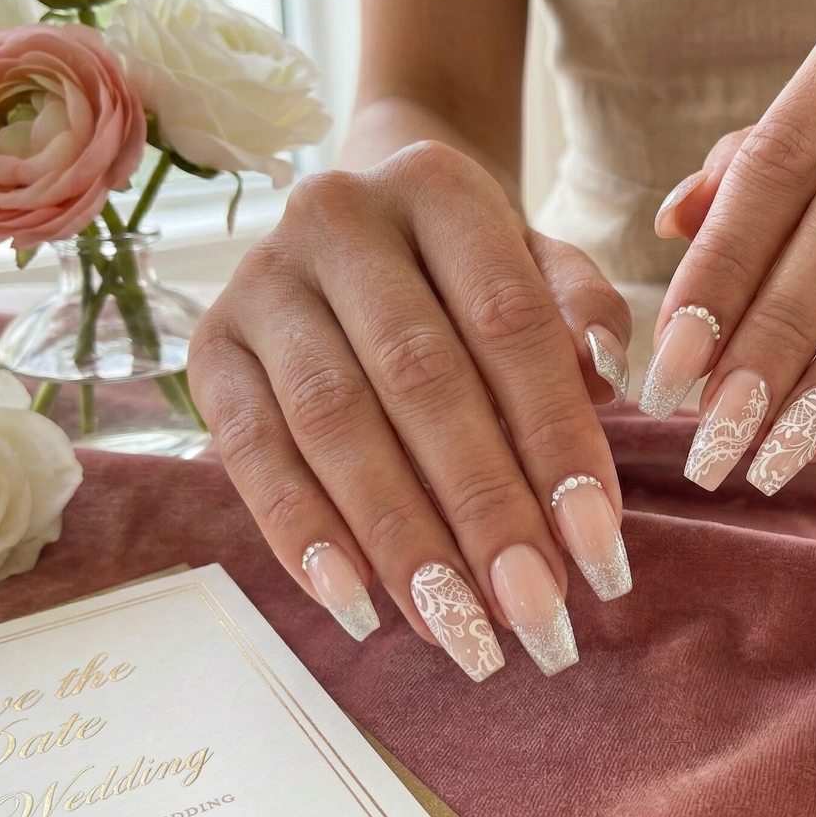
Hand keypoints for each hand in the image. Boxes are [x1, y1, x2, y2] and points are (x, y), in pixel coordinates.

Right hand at [188, 141, 634, 680]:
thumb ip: (583, 312)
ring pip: (333, 424)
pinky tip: (360, 608)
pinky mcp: (209, 345)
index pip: (509, 323)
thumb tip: (606, 379)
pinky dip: (303, 536)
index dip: (558, 441)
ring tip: (459, 631)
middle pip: (420, 380)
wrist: (363, 222)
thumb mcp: (540, 265)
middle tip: (534, 613)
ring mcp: (261, 280)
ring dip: (399, 540)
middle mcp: (337, 216)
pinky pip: (249, 452)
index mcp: (436, 185)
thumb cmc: (472, 265)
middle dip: (483, 510)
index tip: (602, 550)